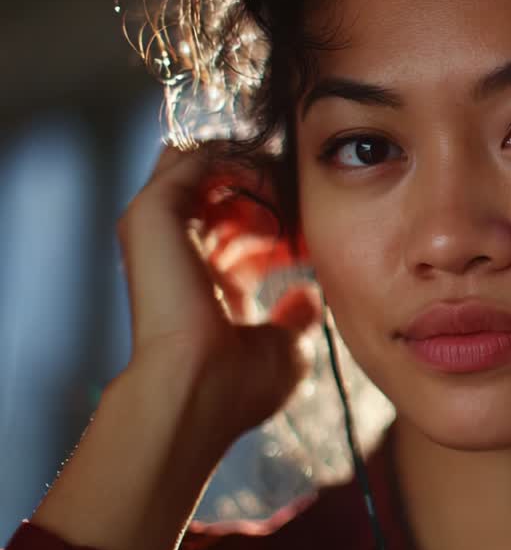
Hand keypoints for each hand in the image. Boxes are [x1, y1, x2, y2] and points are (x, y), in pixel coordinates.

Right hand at [116, 144, 318, 448]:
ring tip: (295, 193)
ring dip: (259, 171)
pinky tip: (274, 188)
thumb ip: (296, 318)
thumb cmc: (237, 386)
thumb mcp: (283, 349)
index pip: (247, 228)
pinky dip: (241, 162)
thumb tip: (307, 297)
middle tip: (312, 205)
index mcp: (208, 280)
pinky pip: (200, 158)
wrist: (196, 391)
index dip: (288, 221)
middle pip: (228, 190)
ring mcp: (161, 228)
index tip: (320, 235)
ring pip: (212, 166)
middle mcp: (181, 250)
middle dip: (275, 189)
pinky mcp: (152, 211)